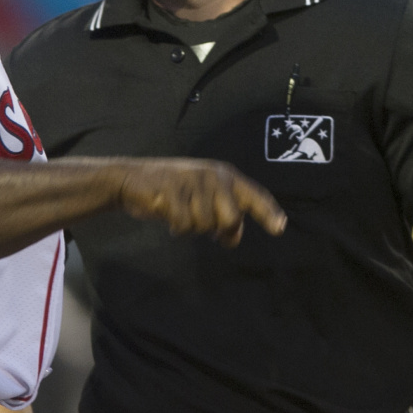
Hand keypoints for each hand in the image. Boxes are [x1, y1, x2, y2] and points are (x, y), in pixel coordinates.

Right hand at [117, 157, 286, 246]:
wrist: (132, 178)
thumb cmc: (172, 191)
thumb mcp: (201, 199)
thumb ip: (222, 213)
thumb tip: (234, 237)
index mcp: (224, 175)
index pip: (253, 194)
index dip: (268, 212)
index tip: (280, 228)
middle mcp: (213, 175)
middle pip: (231, 218)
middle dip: (217, 228)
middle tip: (201, 223)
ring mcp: (192, 181)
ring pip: (205, 224)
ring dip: (192, 227)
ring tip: (179, 212)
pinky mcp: (172, 191)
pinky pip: (184, 225)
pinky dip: (177, 228)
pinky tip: (168, 214)